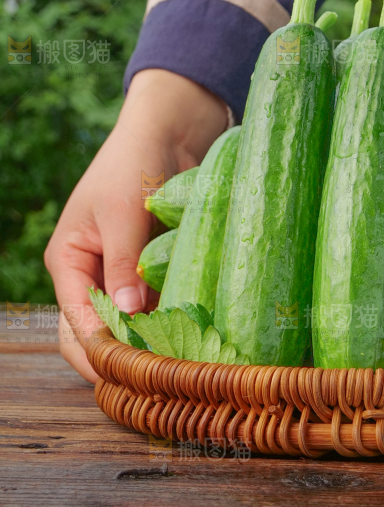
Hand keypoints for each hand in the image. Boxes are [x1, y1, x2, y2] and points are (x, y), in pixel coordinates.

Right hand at [44, 69, 227, 381]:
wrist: (169, 130)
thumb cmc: (133, 164)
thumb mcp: (123, 214)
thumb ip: (122, 264)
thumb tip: (124, 316)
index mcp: (69, 261)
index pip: (75, 321)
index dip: (97, 351)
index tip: (128, 373)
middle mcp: (93, 272)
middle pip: (97, 330)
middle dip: (120, 354)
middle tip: (154, 376)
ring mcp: (124, 270)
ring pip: (130, 320)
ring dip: (149, 338)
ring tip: (177, 362)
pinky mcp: (154, 263)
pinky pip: (157, 299)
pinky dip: (169, 315)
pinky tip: (191, 333)